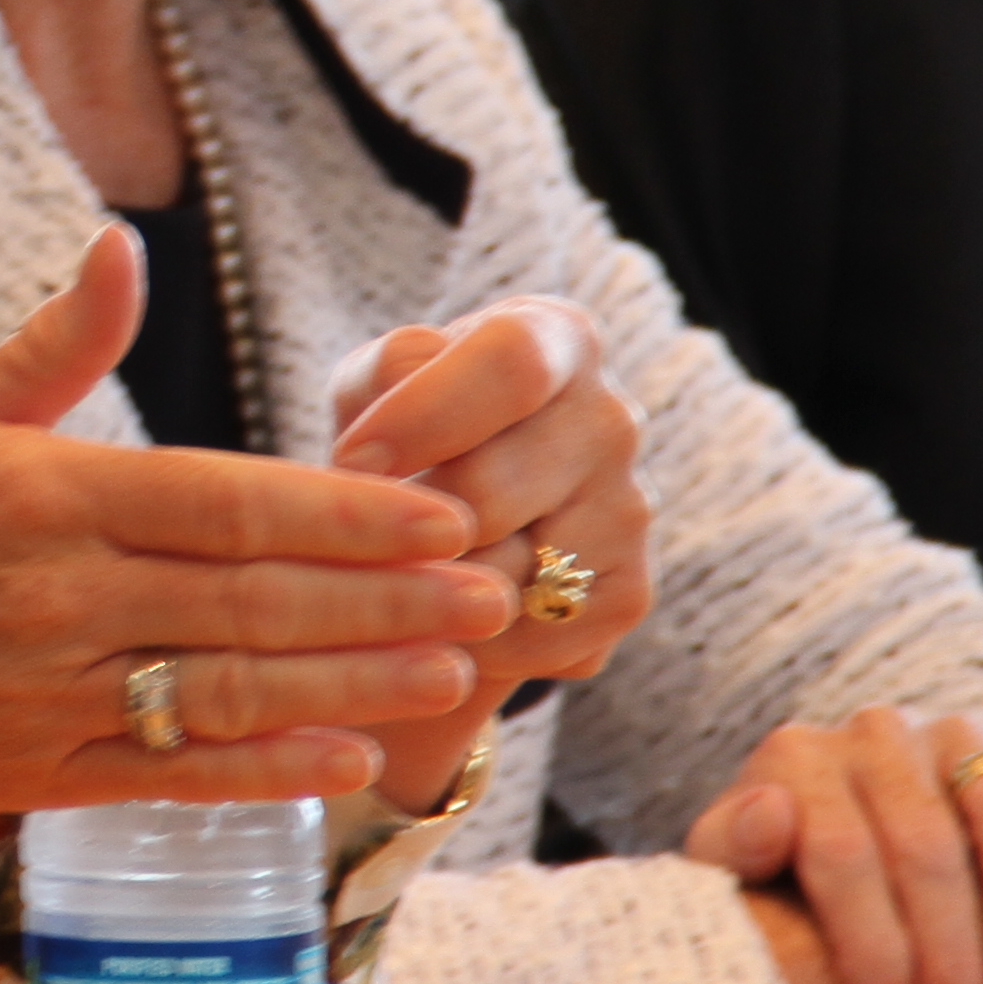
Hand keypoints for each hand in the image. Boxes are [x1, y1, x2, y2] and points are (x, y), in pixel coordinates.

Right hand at [0, 224, 509, 913]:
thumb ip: (50, 348)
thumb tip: (124, 251)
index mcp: (42, 497)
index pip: (222, 504)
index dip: (341, 512)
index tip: (439, 508)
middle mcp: (55, 599)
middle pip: (252, 602)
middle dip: (386, 599)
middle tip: (493, 585)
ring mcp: (50, 695)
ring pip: (232, 693)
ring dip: (355, 685)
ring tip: (457, 669)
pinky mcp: (39, 776)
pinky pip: (176, 776)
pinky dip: (269, 774)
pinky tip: (355, 762)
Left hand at [325, 299, 652, 807]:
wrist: (461, 502)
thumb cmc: (406, 422)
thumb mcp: (377, 381)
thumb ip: (379, 385)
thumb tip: (377, 461)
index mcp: (555, 340)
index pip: (512, 366)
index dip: (425, 416)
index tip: (353, 461)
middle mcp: (610, 419)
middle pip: (493, 489)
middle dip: (407, 525)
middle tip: (363, 536)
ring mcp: (629, 510)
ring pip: (506, 574)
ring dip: (430, 592)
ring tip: (394, 577)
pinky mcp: (628, 595)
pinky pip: (534, 638)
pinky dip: (472, 643)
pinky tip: (441, 617)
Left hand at [685, 708, 982, 983]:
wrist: (875, 822)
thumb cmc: (801, 877)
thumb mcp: (748, 873)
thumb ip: (735, 850)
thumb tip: (770, 813)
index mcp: (801, 758)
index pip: (838, 851)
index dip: (870, 948)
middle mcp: (884, 730)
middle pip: (926, 842)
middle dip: (948, 957)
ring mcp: (968, 728)